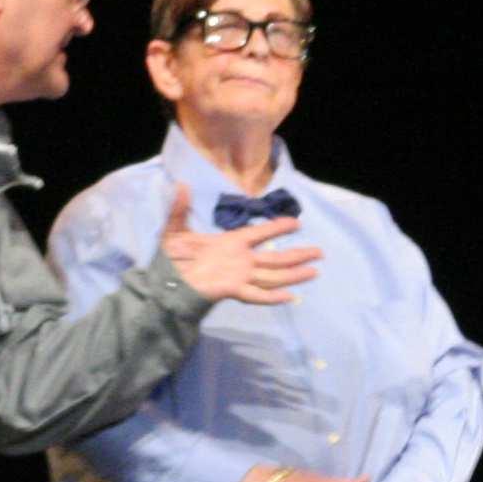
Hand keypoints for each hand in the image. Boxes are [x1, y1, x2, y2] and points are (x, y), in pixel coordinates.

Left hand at [159, 185, 321, 306]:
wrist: (162, 282)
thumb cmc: (170, 258)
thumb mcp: (174, 229)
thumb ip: (179, 208)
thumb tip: (180, 184)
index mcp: (230, 242)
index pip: (259, 233)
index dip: (277, 228)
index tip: (296, 222)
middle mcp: (240, 259)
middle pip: (274, 258)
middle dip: (297, 254)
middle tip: (319, 252)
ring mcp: (238, 275)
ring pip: (272, 275)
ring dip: (293, 274)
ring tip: (314, 271)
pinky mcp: (231, 289)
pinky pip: (256, 294)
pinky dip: (272, 297)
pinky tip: (290, 297)